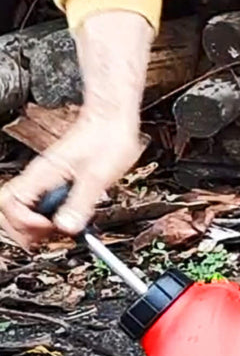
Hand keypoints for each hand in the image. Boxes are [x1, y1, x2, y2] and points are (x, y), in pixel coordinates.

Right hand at [0, 10, 150, 249]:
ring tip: (57, 229)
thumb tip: (67, 226)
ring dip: (34, 222)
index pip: (10, 204)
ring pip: (22, 205)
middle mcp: (39, 175)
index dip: (26, 222)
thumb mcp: (98, 176)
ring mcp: (46, 177)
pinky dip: (48, 214)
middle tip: (47, 236)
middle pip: (8, 207)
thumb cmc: (108, 138)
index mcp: (43, 174)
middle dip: (23, 227)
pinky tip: (67, 218)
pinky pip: (41, 200)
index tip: (50, 228)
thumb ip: (82, 202)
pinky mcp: (57, 177)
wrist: (113, 119)